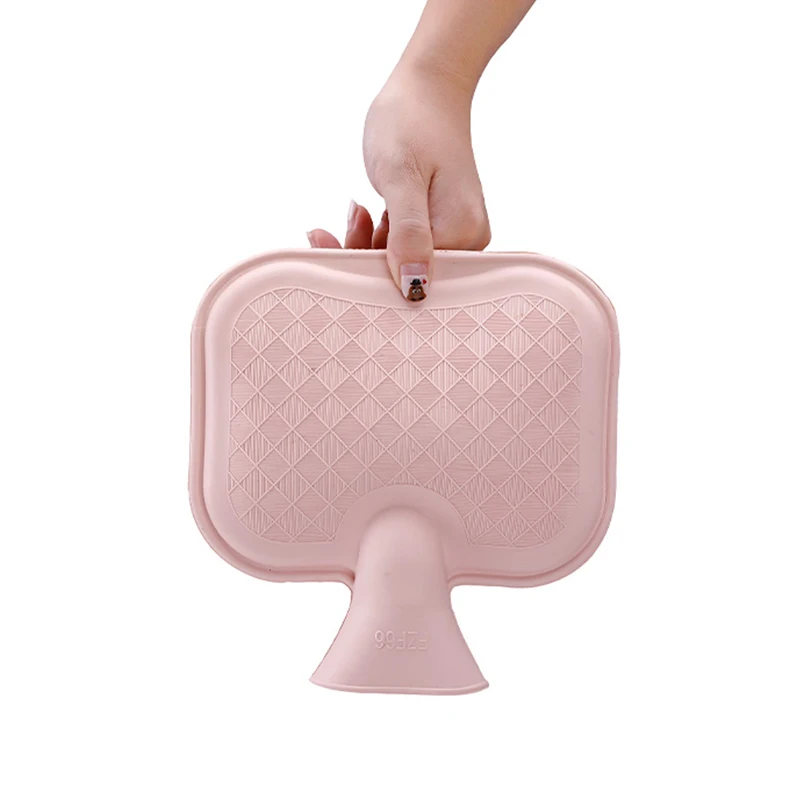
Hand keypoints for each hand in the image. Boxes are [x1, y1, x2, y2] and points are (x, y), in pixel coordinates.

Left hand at [307, 65, 490, 301]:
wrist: (428, 86)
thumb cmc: (412, 121)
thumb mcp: (400, 177)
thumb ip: (408, 234)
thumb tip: (414, 289)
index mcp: (463, 235)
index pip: (411, 278)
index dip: (366, 271)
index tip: (327, 247)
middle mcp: (468, 241)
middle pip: (406, 273)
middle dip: (362, 256)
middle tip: (325, 233)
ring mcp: (458, 233)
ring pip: (402, 260)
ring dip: (368, 243)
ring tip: (354, 210)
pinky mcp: (444, 225)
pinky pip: (407, 244)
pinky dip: (380, 234)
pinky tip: (365, 211)